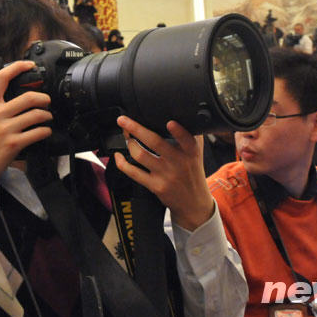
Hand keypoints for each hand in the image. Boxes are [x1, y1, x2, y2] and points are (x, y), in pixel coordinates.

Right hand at [0, 61, 52, 187]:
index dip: (18, 67)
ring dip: (47, 116)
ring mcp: (5, 129)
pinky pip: (38, 132)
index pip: (1, 78)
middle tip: (47, 101)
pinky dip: (46, 131)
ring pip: (37, 114)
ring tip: (47, 118)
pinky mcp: (14, 143)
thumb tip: (15, 99)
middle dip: (44, 98)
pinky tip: (45, 132)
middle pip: (29, 97)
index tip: (30, 65)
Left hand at [114, 116, 213, 230]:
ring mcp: (165, 175)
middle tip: (123, 120)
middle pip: (155, 143)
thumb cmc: (193, 173)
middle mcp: (178, 163)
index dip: (179, 132)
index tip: (170, 122)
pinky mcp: (155, 186)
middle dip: (136, 129)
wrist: (193, 203)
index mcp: (191, 152)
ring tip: (126, 135)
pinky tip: (118, 156)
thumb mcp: (197, 153)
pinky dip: (122, 163)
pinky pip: (133, 173)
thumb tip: (180, 114)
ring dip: (129, 142)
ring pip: (140, 155)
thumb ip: (190, 134)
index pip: (187, 140)